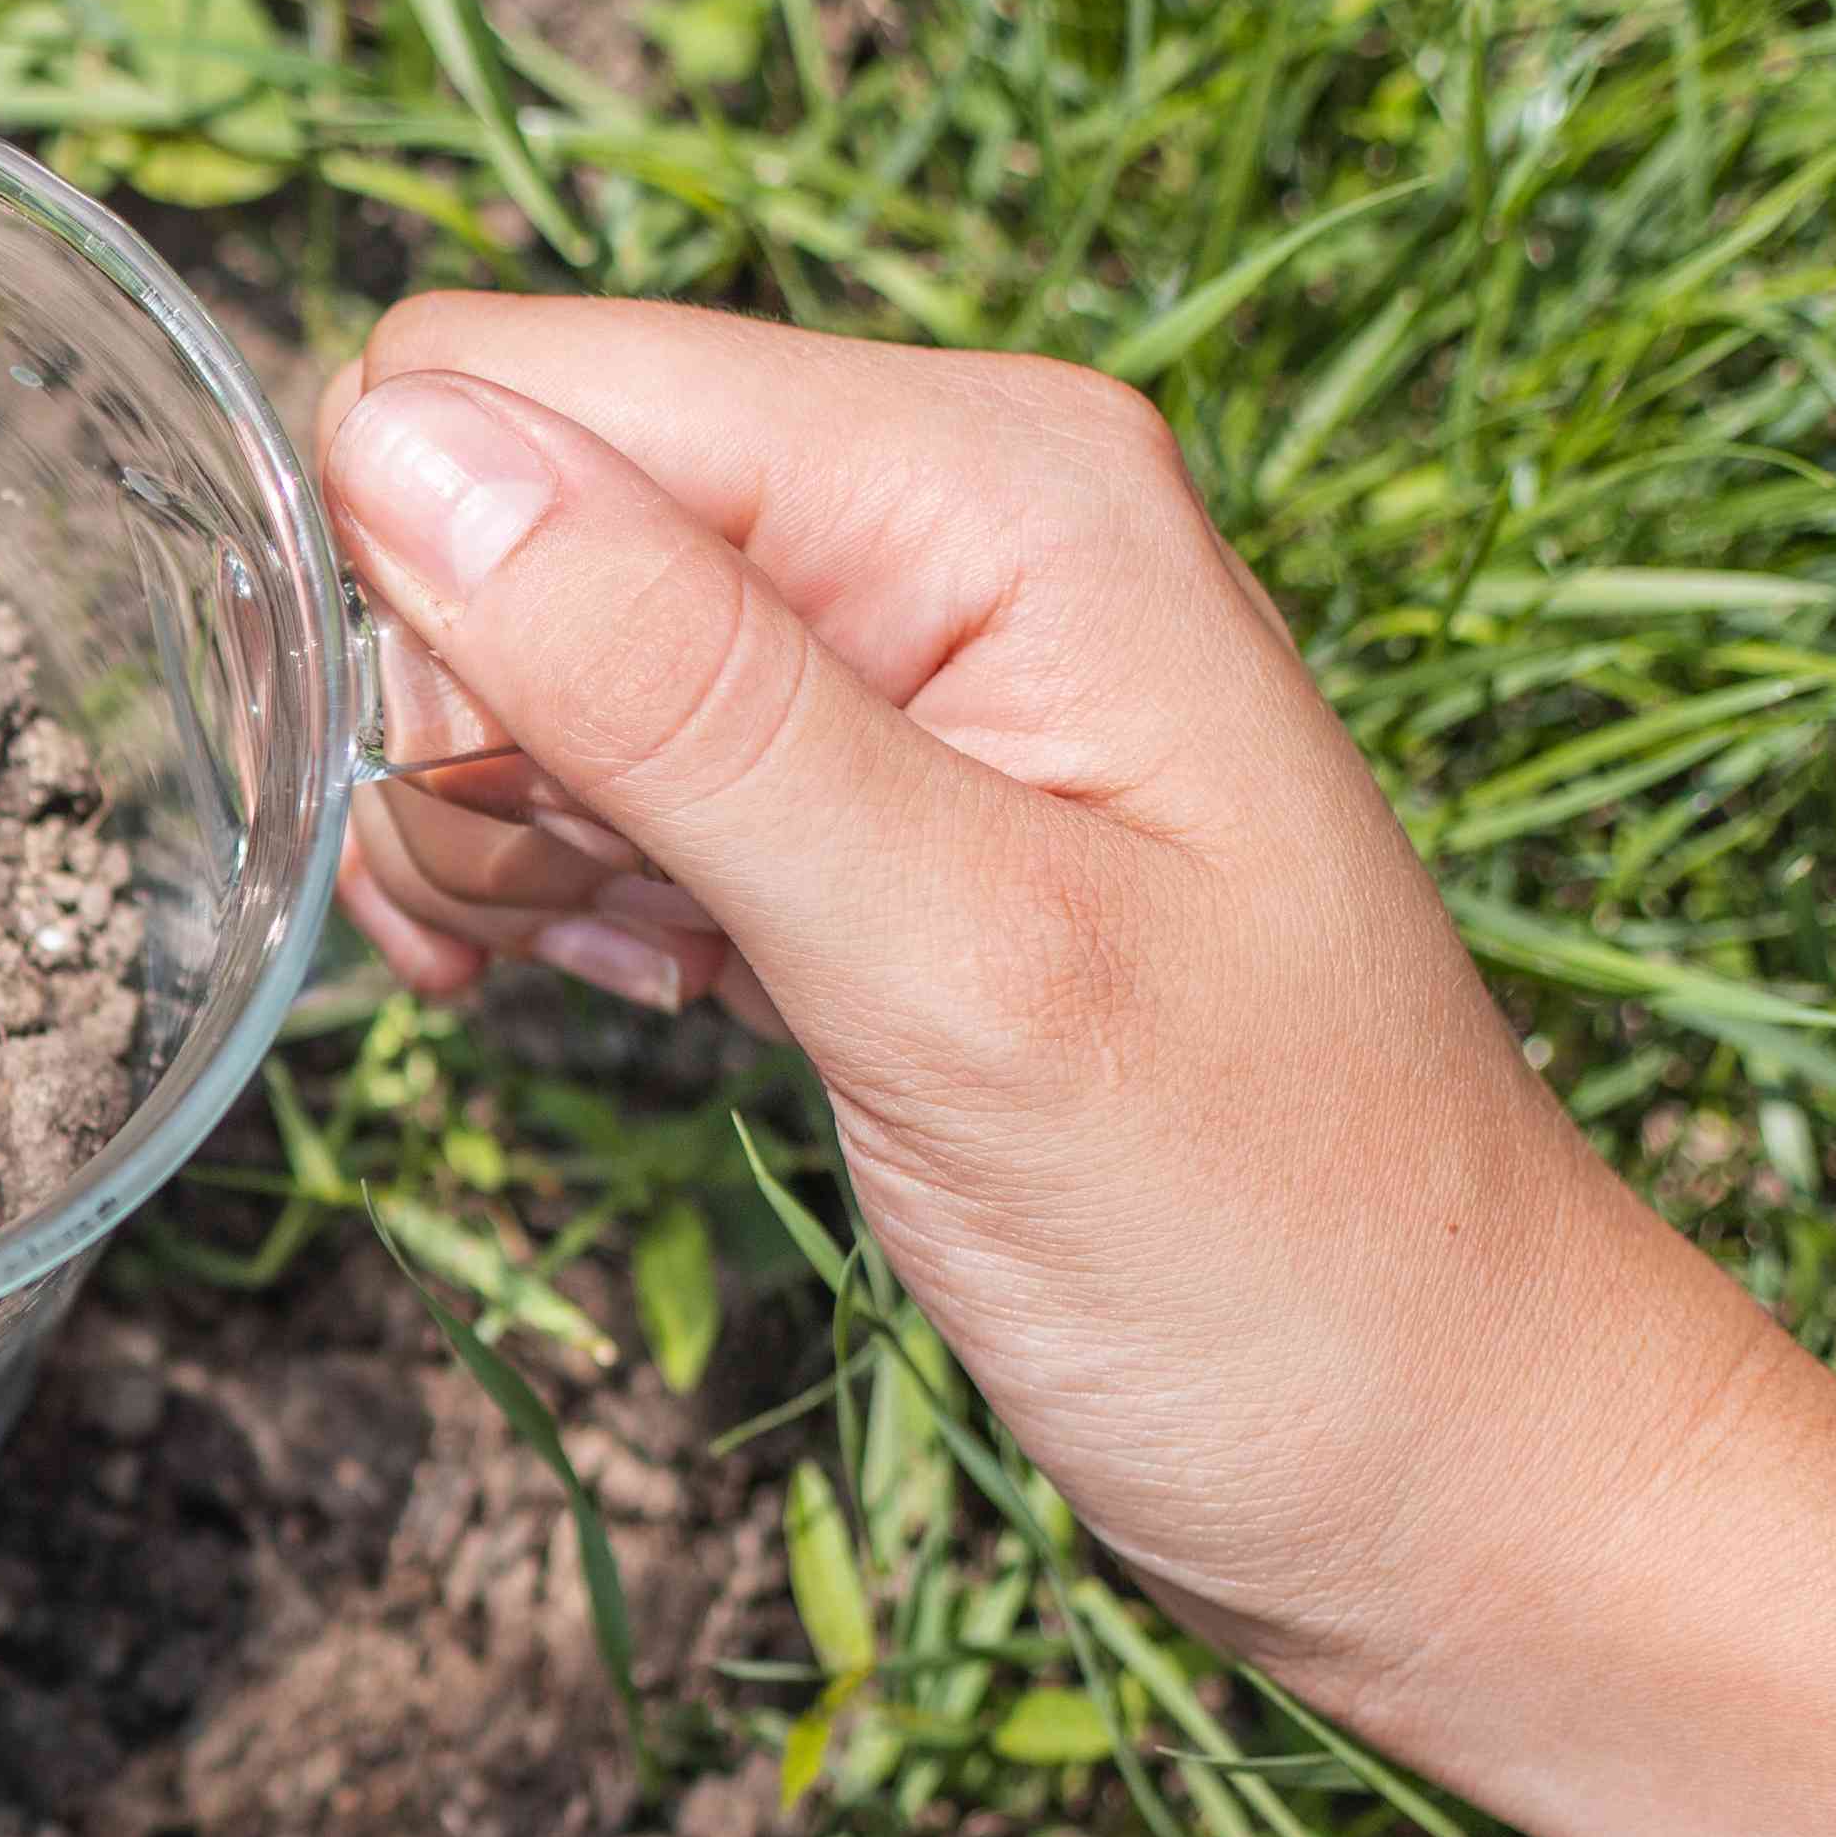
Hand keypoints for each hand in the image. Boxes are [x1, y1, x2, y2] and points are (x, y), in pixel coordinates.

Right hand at [320, 295, 1835, 1836]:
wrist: (1437, 1449)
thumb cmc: (1271, 1238)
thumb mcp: (958, 963)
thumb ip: (678, 691)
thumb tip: (398, 450)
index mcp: (988, 481)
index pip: (525, 387)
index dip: (435, 599)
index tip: (524, 821)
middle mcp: (939, 518)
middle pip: (498, 507)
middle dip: (466, 729)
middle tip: (599, 931)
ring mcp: (899, 653)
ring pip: (513, 648)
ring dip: (504, 831)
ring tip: (647, 981)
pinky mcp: (857, 789)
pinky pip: (592, 760)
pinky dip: (556, 885)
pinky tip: (639, 990)